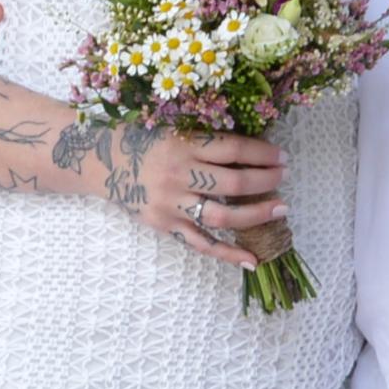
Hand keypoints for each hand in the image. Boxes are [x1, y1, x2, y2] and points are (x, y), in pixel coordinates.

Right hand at [130, 131, 286, 269]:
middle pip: (233, 183)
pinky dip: (228, 254)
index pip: (233, 150)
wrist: (104, 160)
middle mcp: (178, 175)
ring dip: (256, 214)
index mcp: (183, 145)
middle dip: (266, 181)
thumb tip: (254, 150)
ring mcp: (172, 204)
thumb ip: (208, 140)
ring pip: (222, 217)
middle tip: (284, 178)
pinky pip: (201, 244)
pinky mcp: (166, 225)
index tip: (282, 157)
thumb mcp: (175, 129)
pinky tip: (252, 259)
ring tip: (280, 209)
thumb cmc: (146, 139)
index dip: (263, 154)